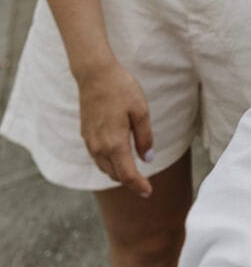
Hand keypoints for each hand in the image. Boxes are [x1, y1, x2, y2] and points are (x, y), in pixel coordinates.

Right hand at [77, 58, 153, 197]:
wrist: (95, 74)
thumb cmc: (121, 89)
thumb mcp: (141, 111)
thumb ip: (145, 138)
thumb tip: (148, 159)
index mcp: (114, 143)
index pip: (127, 175)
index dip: (138, 186)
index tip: (148, 192)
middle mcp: (99, 147)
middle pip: (114, 174)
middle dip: (129, 181)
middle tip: (143, 184)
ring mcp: (90, 141)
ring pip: (104, 167)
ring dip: (117, 173)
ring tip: (132, 172)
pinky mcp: (85, 134)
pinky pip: (97, 157)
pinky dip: (108, 163)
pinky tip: (117, 156)